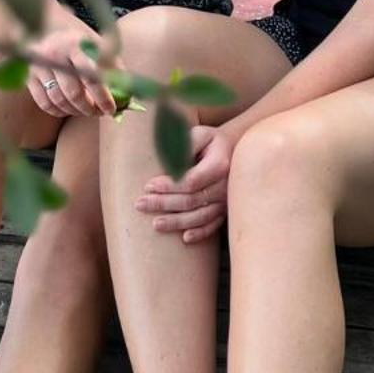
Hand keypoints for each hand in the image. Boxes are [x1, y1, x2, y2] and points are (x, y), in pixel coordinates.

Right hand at [26, 15, 117, 118]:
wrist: (46, 27)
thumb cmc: (78, 40)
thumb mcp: (97, 44)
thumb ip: (112, 65)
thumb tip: (126, 93)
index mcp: (75, 44)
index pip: (91, 77)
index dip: (103, 97)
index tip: (111, 109)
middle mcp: (54, 54)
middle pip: (74, 92)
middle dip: (89, 108)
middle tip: (99, 113)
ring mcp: (39, 65)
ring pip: (58, 100)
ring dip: (75, 111)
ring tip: (87, 111)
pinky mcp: (29, 76)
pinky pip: (44, 103)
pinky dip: (58, 111)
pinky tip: (68, 110)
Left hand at [137, 123, 231, 241]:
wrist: (233, 151)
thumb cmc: (209, 141)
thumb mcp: (199, 134)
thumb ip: (185, 144)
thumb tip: (169, 162)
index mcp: (219, 165)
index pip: (191, 181)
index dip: (169, 186)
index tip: (148, 186)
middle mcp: (225, 186)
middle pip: (192, 200)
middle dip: (163, 204)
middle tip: (140, 205)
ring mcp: (226, 201)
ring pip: (200, 216)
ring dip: (176, 222)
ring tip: (155, 224)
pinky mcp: (225, 211)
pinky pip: (213, 225)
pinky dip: (200, 233)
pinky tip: (185, 238)